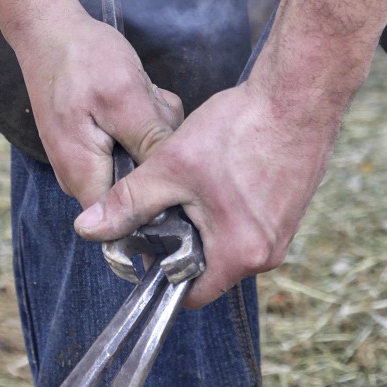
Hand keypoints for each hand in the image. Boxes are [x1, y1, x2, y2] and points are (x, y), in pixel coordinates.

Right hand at [15, 7, 183, 208]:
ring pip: (138, 159)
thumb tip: (175, 189)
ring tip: (143, 94)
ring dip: (151, 128)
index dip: (161, 203)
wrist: (48, 28)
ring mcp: (86, 157)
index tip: (181, 168)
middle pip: (138, 185)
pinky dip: (141, 118)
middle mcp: (80, 176)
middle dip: (158, 151)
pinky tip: (138, 92)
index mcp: (83, 176)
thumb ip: (150, 146)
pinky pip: (129, 141)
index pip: (127, 221)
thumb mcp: (126, 98)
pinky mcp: (92, 139)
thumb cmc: (82, 59)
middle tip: (154, 109)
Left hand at [73, 40, 360, 307]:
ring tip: (191, 179)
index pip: (189, 293)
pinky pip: (247, 221)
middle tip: (164, 198)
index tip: (142, 240)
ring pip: (226, 240)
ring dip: (204, 218)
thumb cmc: (240, 129)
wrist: (298, 94)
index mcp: (239, 255)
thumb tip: (88, 228)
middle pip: (208, 266)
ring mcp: (283, 232)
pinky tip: (219, 170)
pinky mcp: (289, 209)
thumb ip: (128, 202)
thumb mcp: (172, 166)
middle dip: (181, 237)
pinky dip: (227, 204)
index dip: (159, 270)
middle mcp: (267, 255)